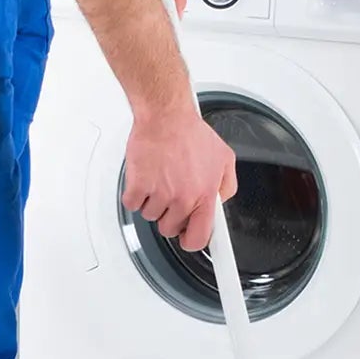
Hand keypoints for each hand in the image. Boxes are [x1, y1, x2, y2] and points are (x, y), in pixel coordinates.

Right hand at [124, 105, 237, 252]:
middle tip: (170, 195)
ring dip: (152, 202)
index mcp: (205, 195)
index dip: (191, 241)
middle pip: (170, 228)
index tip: (188, 240)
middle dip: (169, 215)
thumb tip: (219, 203)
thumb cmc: (191, 134)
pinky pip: (133, 204)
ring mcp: (160, 194)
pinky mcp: (139, 186)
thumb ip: (226, 185)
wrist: (166, 117)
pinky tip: (145, 178)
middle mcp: (183, 198)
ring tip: (159, 179)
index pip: (199, 237)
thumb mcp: (224, 158)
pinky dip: (135, 194)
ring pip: (150, 216)